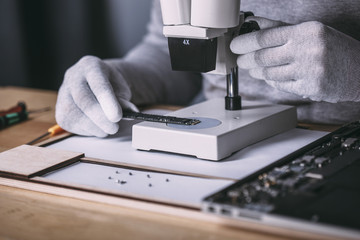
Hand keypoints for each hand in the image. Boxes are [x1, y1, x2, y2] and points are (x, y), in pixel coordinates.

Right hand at [56, 56, 137, 136]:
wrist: (99, 85)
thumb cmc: (112, 86)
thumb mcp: (122, 89)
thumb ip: (124, 101)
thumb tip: (130, 113)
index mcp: (91, 65)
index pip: (97, 83)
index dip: (107, 101)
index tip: (117, 117)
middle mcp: (73, 76)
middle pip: (83, 99)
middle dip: (100, 117)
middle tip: (114, 128)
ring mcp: (63, 91)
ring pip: (73, 113)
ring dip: (93, 126)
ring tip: (108, 129)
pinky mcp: (59, 109)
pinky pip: (69, 122)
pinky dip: (85, 129)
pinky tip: (96, 128)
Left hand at [230, 16, 359, 102]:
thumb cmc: (333, 48)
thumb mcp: (310, 31)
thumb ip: (280, 28)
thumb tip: (253, 24)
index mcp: (307, 31)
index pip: (265, 37)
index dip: (244, 42)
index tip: (235, 45)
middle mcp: (308, 50)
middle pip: (263, 57)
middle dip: (246, 60)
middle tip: (240, 60)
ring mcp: (309, 71)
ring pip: (269, 73)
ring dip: (257, 72)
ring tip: (254, 69)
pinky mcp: (310, 88)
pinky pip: (280, 85)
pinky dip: (272, 81)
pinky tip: (271, 77)